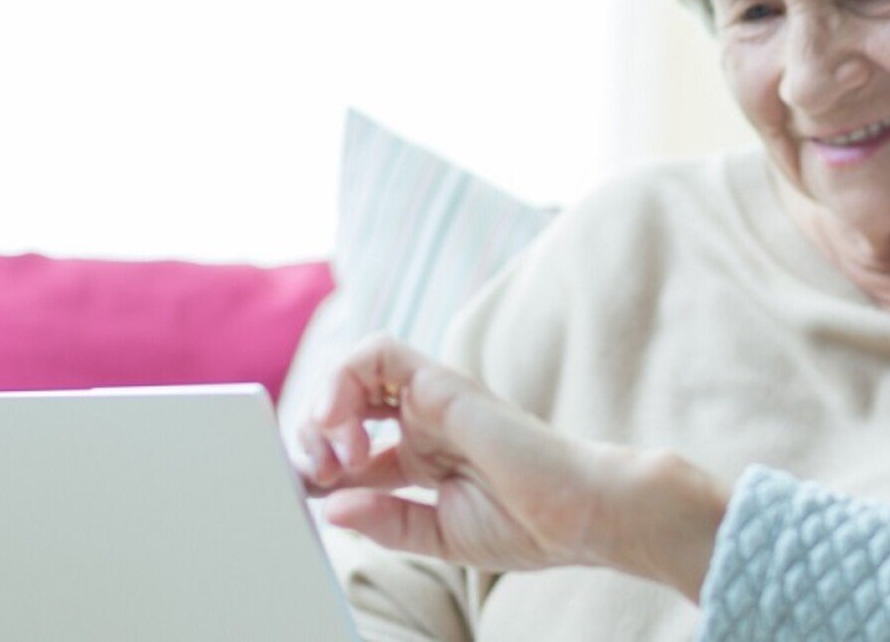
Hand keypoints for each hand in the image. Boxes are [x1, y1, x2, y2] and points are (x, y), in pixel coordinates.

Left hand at [296, 337, 730, 596]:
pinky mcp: (443, 383)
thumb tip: (329, 507)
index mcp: (423, 456)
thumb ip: (385, 519)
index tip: (306, 494)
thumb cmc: (530, 526)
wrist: (583, 514)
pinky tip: (346, 427)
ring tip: (337, 453)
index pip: (350, 442)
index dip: (317, 464)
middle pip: (344, 403)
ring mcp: (433, 398)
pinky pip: (378, 353)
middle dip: (313, 437)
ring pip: (354, 370)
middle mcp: (424, 420)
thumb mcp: (436, 536)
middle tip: (321, 475)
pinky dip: (345, 381)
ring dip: (325, 406)